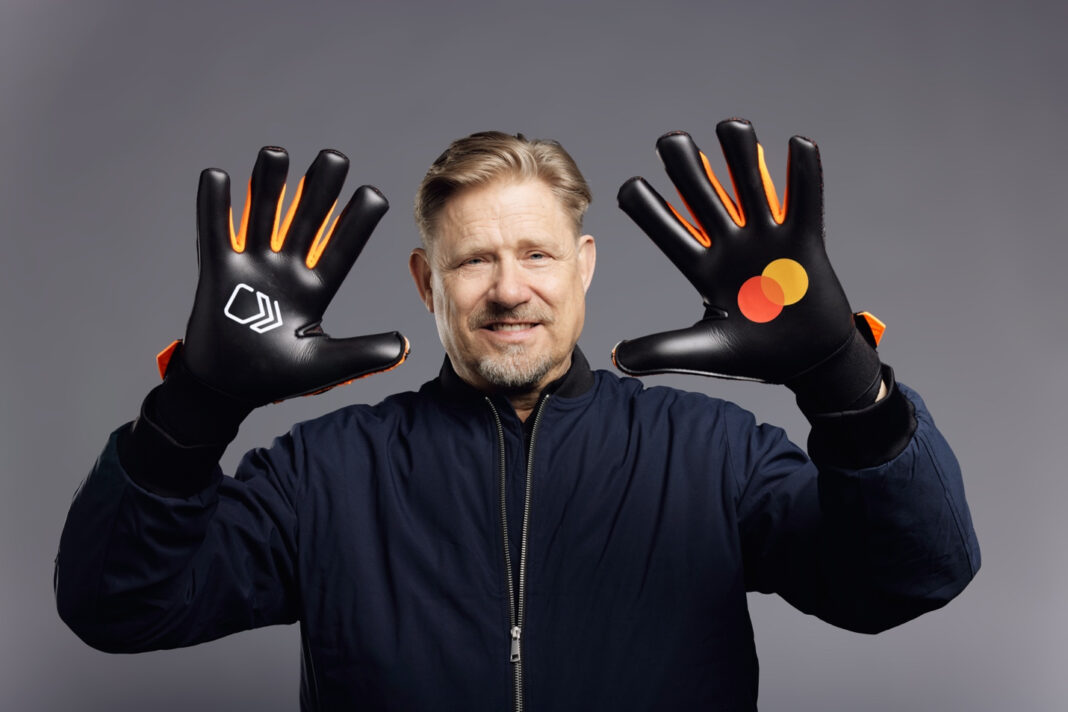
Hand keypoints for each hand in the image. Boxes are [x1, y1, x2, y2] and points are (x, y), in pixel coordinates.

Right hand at [165, 147, 408, 404]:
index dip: (356, 223)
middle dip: (319, 190)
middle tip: (334, 157)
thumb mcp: (325, 364)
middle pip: (306, 222)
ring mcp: (252, 268)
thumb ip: (363, 353)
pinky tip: (218, 175)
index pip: (341, 249)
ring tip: (277, 152)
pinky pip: (216, 233)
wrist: (228, 389)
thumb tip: (404, 346)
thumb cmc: (276, 378)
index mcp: (314, 289)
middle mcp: (286, 271)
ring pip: (263, 217)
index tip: (373, 194)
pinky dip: (214, 205)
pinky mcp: (218, 272)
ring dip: (269, 186)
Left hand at [613, 119, 881, 408]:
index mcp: (704, 269)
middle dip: (688, 169)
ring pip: (751, 188)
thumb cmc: (757, 358)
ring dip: (741, 156)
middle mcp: (732, 247)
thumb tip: (617, 359)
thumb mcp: (703, 351)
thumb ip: (661, 349)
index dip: (649, 209)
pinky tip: (798, 143)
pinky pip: (806, 202)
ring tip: (728, 125)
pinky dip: (805, 173)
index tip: (630, 188)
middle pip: (704, 198)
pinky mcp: (806, 242)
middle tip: (671, 141)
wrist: (808, 366)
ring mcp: (768, 241)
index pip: (668, 232)